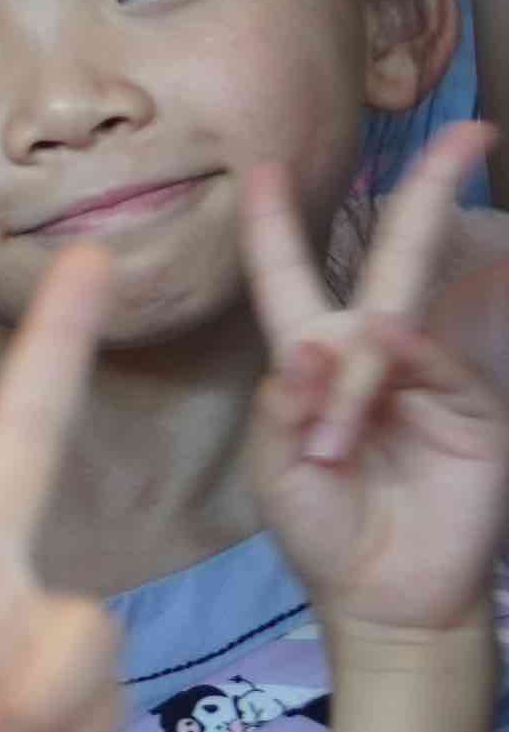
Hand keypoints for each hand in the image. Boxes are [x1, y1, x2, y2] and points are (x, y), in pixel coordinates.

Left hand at [245, 123, 508, 643]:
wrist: (386, 596)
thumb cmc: (323, 529)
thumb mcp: (281, 470)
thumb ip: (285, 409)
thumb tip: (310, 348)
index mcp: (310, 361)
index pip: (289, 278)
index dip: (273, 225)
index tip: (263, 167)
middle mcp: (371, 352)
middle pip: (393, 257)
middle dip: (424, 192)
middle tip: (462, 135)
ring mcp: (427, 376)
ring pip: (404, 319)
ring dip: (361, 369)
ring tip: (339, 448)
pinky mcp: (470, 408)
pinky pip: (434, 367)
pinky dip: (403, 369)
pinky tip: (380, 387)